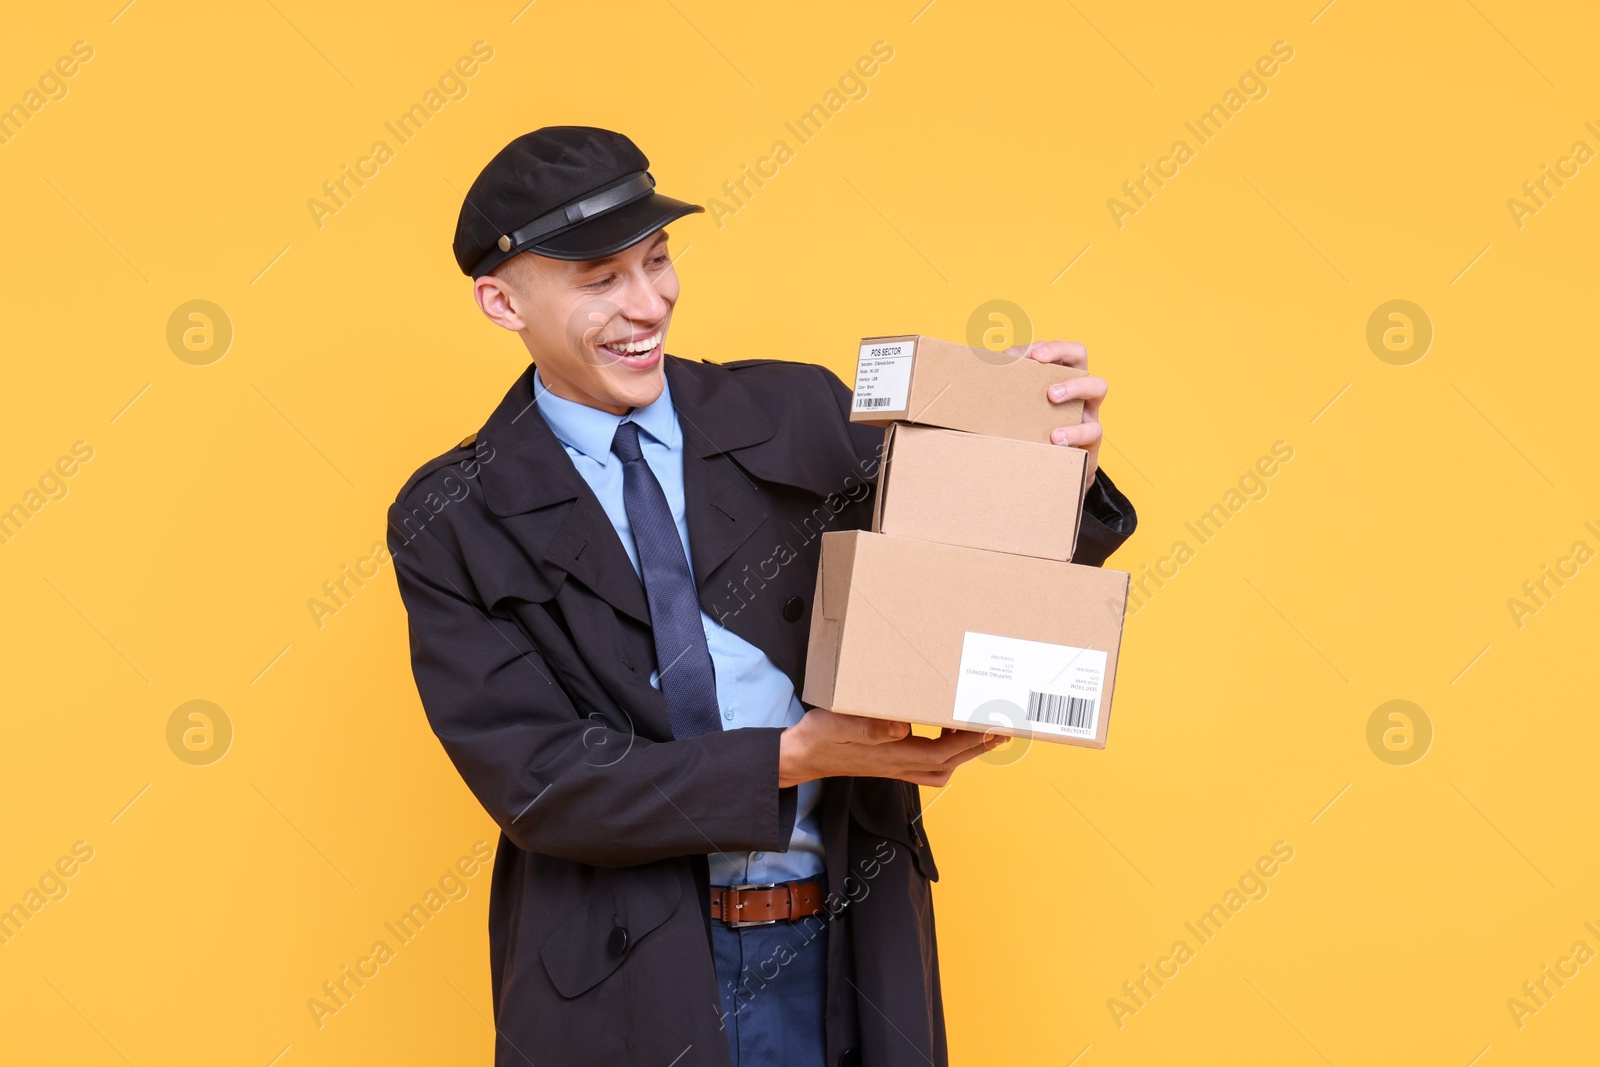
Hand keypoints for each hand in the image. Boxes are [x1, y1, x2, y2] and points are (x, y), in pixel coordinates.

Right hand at [779, 708, 1007, 787]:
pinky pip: (928, 765)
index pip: (941, 752)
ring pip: (941, 767)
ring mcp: (895, 768)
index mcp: (891, 754)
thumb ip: (870, 728)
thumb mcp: (839, 725)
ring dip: (965, 752)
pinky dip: (946, 754)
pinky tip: (944, 734)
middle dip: (978, 746)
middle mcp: (899, 765)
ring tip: (980, 732)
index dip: (968, 742)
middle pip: (949, 762)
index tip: (989, 724)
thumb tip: (903, 726)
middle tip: (1002, 728)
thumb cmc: (819, 737)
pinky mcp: (890, 764)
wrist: (800, 757)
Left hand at [1010, 339, 1106, 487]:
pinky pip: (1092, 430)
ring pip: (1098, 386)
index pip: (1056, 348)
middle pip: (1081, 354)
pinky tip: (1055, 438)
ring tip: (1051, 396)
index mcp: (1058, 377)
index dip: (1044, 345)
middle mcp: (1077, 388)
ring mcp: (1088, 411)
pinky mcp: (1092, 439)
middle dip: (1061, 351)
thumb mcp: (1018, 413)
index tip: (1022, 354)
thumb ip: (1005, 395)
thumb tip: (975, 380)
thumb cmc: (1031, 435)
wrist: (1051, 476)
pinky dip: (1074, 432)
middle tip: (1039, 361)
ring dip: (1074, 386)